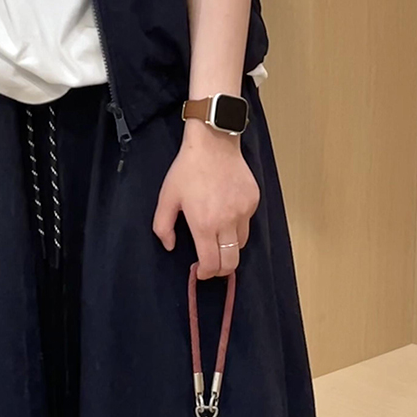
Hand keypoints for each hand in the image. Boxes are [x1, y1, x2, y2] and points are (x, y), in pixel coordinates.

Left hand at [152, 119, 259, 277]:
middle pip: (232, 263)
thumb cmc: (188, 169)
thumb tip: (170, 246)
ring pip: (241, 245)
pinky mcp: (253, 201)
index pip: (212, 264)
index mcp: (205, 225)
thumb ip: (163, 227)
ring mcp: (243, 212)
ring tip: (218, 241)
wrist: (213, 142)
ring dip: (230, 249)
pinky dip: (238, 227)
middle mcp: (227, 222)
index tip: (200, 271)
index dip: (206, 274)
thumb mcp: (167, 198)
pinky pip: (247, 224)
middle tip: (212, 265)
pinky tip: (226, 215)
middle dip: (221, 270)